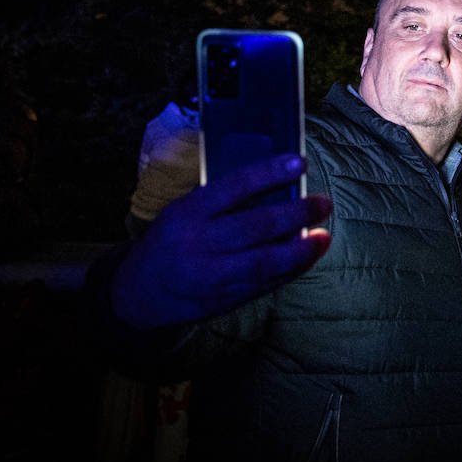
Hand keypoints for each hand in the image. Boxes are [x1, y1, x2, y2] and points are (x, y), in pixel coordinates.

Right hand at [111, 153, 331, 329]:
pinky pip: (265, 284)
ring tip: (323, 236)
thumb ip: (223, 202)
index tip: (300, 163)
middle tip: (324, 203)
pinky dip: (290, 270)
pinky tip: (307, 257)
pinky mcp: (224, 298)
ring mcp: (212, 275)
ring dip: (301, 250)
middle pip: (256, 226)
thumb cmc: (171, 241)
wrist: (138, 293)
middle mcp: (200, 243)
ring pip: (265, 261)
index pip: (234, 187)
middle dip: (296, 214)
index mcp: (188, 213)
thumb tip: (279, 186)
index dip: (270, 173)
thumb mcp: (184, 212)